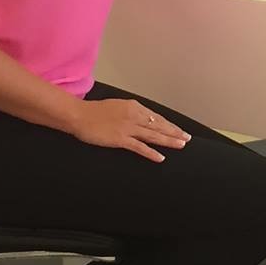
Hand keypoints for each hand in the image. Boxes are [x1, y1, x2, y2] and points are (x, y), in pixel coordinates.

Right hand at [73, 98, 191, 162]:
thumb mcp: (116, 106)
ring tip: (181, 145)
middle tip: (187, 138)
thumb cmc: (93, 111)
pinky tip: (161, 158)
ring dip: (169, 140)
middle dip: (174, 132)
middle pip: (158, 125)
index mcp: (133, 106)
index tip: (177, 129)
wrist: (78, 115)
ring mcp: (128, 127)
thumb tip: (140, 118)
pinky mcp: (120, 139)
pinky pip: (140, 147)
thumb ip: (129, 112)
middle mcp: (134, 115)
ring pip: (153, 135)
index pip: (155, 117)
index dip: (168, 124)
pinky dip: (151, 152)